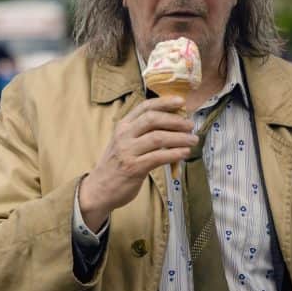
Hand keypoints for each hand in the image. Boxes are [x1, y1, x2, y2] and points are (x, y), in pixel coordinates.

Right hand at [78, 97, 197, 230]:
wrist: (99, 189)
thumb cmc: (116, 165)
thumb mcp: (124, 142)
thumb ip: (141, 132)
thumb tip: (171, 123)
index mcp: (123, 126)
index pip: (144, 107)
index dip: (164, 102)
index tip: (181, 102)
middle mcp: (124, 135)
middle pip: (153, 119)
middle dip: (175, 120)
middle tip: (191, 125)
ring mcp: (128, 151)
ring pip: (158, 138)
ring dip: (179, 138)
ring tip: (192, 140)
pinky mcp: (133, 168)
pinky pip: (158, 157)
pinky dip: (174, 154)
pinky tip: (184, 153)